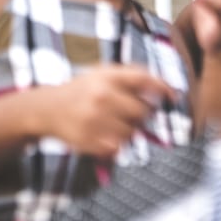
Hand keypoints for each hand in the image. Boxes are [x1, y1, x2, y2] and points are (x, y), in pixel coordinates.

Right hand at [32, 65, 175, 158]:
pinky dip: (117, 143)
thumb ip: (133, 75)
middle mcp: (101, 97)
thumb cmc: (83, 90)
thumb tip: (166, 87)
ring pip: (133, 132)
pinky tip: (106, 133)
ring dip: (130, 130)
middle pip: (143, 111)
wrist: (47, 109)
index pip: (144, 80)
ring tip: (115, 123)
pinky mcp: (89, 141)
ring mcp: (94, 120)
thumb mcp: (104, 73)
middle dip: (143, 113)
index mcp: (107, 77)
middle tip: (132, 113)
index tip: (173, 96)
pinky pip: (118, 147)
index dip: (163, 87)